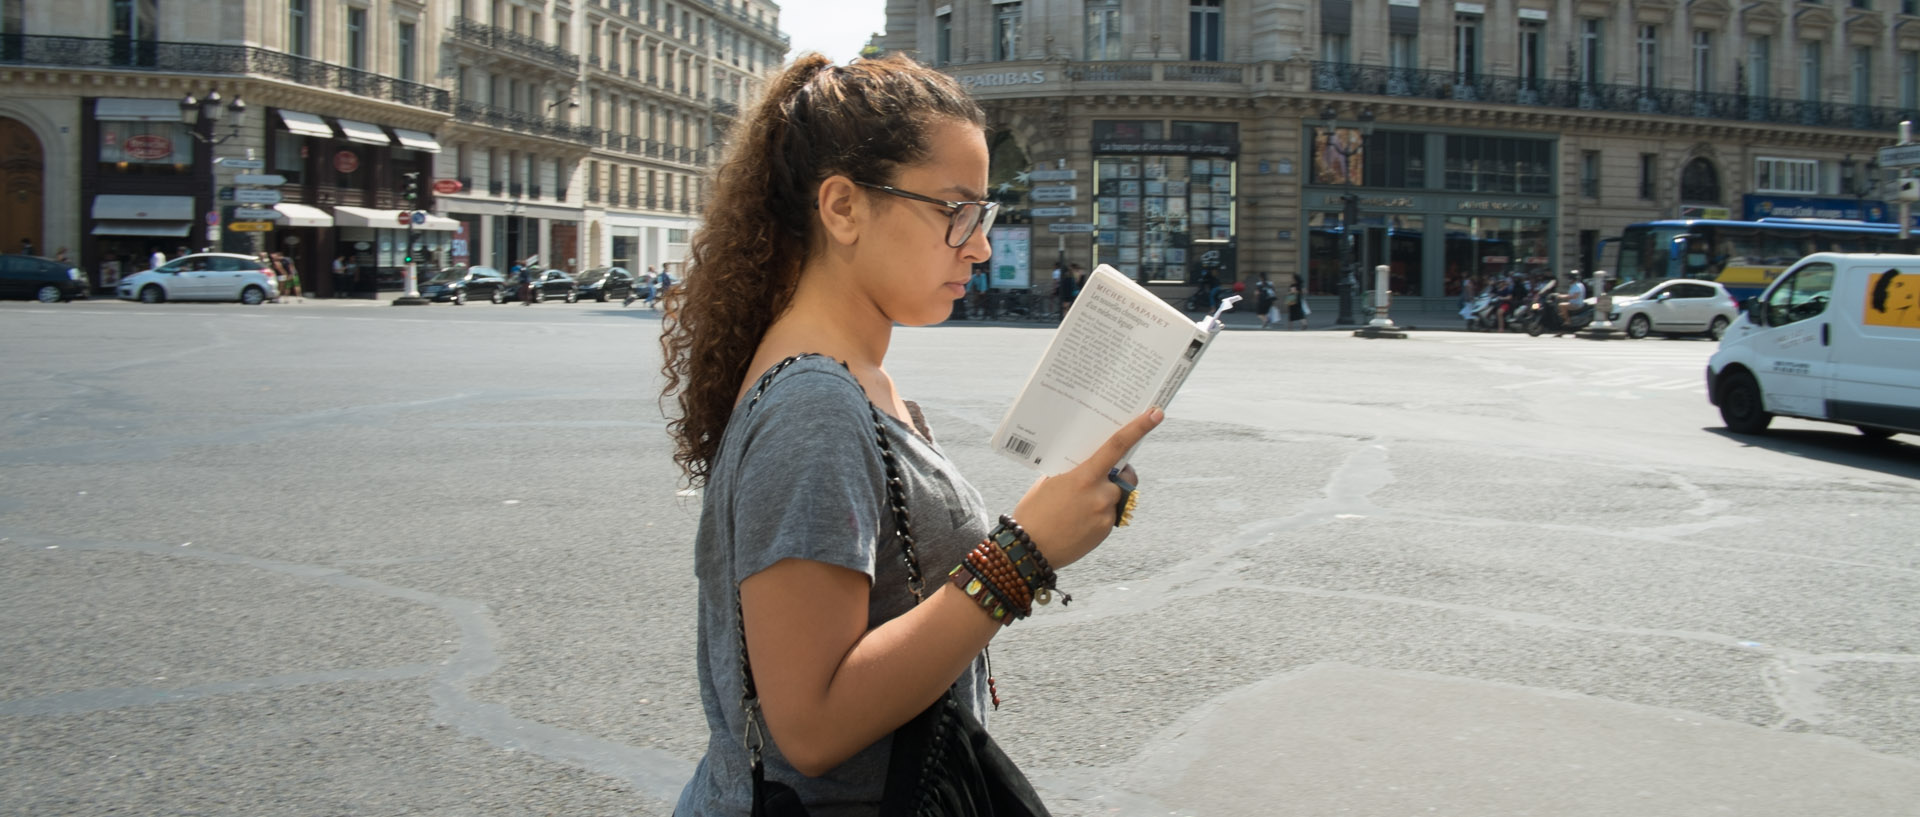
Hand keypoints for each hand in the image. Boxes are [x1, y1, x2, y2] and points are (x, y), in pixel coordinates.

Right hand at [1009, 407, 1164, 569]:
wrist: (1030, 549)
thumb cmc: (1035, 512)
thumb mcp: (1050, 482)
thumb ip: (1073, 471)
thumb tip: (1089, 464)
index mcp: (1084, 476)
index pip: (1116, 446)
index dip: (1138, 428)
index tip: (1156, 414)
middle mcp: (1100, 494)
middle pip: (1123, 477)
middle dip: (1116, 476)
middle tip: (1101, 478)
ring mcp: (1105, 514)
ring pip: (1115, 497)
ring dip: (1103, 497)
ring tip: (1077, 508)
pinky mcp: (1105, 530)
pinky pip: (1109, 515)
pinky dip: (1098, 514)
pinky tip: (1077, 521)